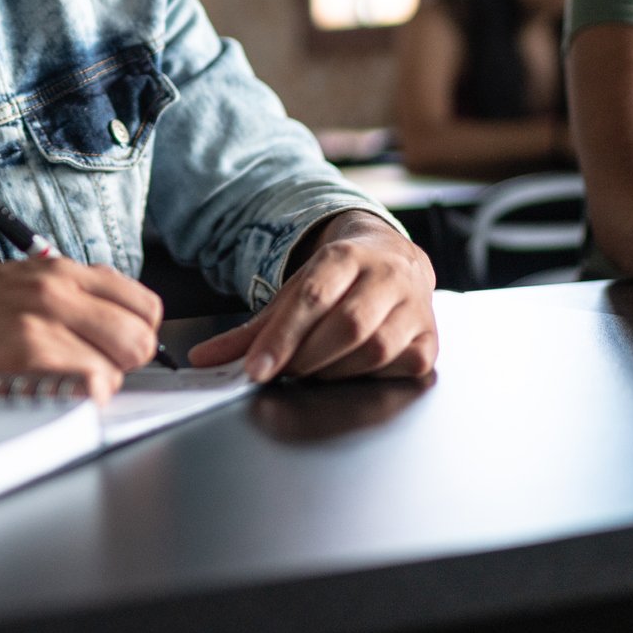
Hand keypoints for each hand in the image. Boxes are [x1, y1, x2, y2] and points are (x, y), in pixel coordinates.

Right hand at [0, 258, 165, 399]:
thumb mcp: (16, 286)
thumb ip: (69, 298)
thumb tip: (116, 325)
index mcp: (58, 270)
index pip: (143, 302)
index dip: (133, 333)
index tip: (113, 349)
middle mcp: (56, 289)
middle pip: (141, 335)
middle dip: (124, 361)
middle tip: (90, 371)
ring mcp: (43, 321)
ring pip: (120, 365)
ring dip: (98, 383)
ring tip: (58, 382)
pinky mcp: (28, 355)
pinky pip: (91, 386)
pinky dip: (77, 400)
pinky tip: (45, 393)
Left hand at [190, 211, 436, 381]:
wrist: (394, 258)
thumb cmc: (338, 280)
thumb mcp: (294, 291)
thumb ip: (251, 329)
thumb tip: (202, 359)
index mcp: (347, 255)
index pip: (312, 297)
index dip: (282, 337)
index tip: (256, 370)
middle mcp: (387, 276)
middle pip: (347, 325)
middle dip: (306, 356)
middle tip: (286, 370)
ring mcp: (415, 308)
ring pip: (374, 349)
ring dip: (333, 370)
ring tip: (314, 368)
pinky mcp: (429, 341)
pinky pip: (397, 367)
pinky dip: (364, 376)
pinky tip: (348, 369)